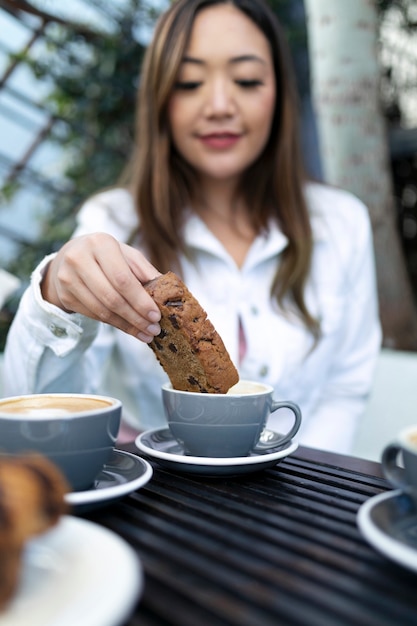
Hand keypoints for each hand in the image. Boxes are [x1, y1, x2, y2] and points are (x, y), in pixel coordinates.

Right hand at [41, 233, 161, 341]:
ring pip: (102, 310)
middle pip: (112, 297)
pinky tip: (130, 329)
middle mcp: (79, 259)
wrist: (68, 258)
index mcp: (100, 244)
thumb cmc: (106, 256)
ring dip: (127, 326)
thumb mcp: (126, 255)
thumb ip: (145, 271)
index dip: (140, 300)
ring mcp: (68, 279)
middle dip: (136, 317)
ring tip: (146, 334)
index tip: (156, 315)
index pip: (122, 279)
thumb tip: (166, 293)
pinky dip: (115, 325)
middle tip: (154, 329)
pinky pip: (94, 316)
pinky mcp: (65, 296)